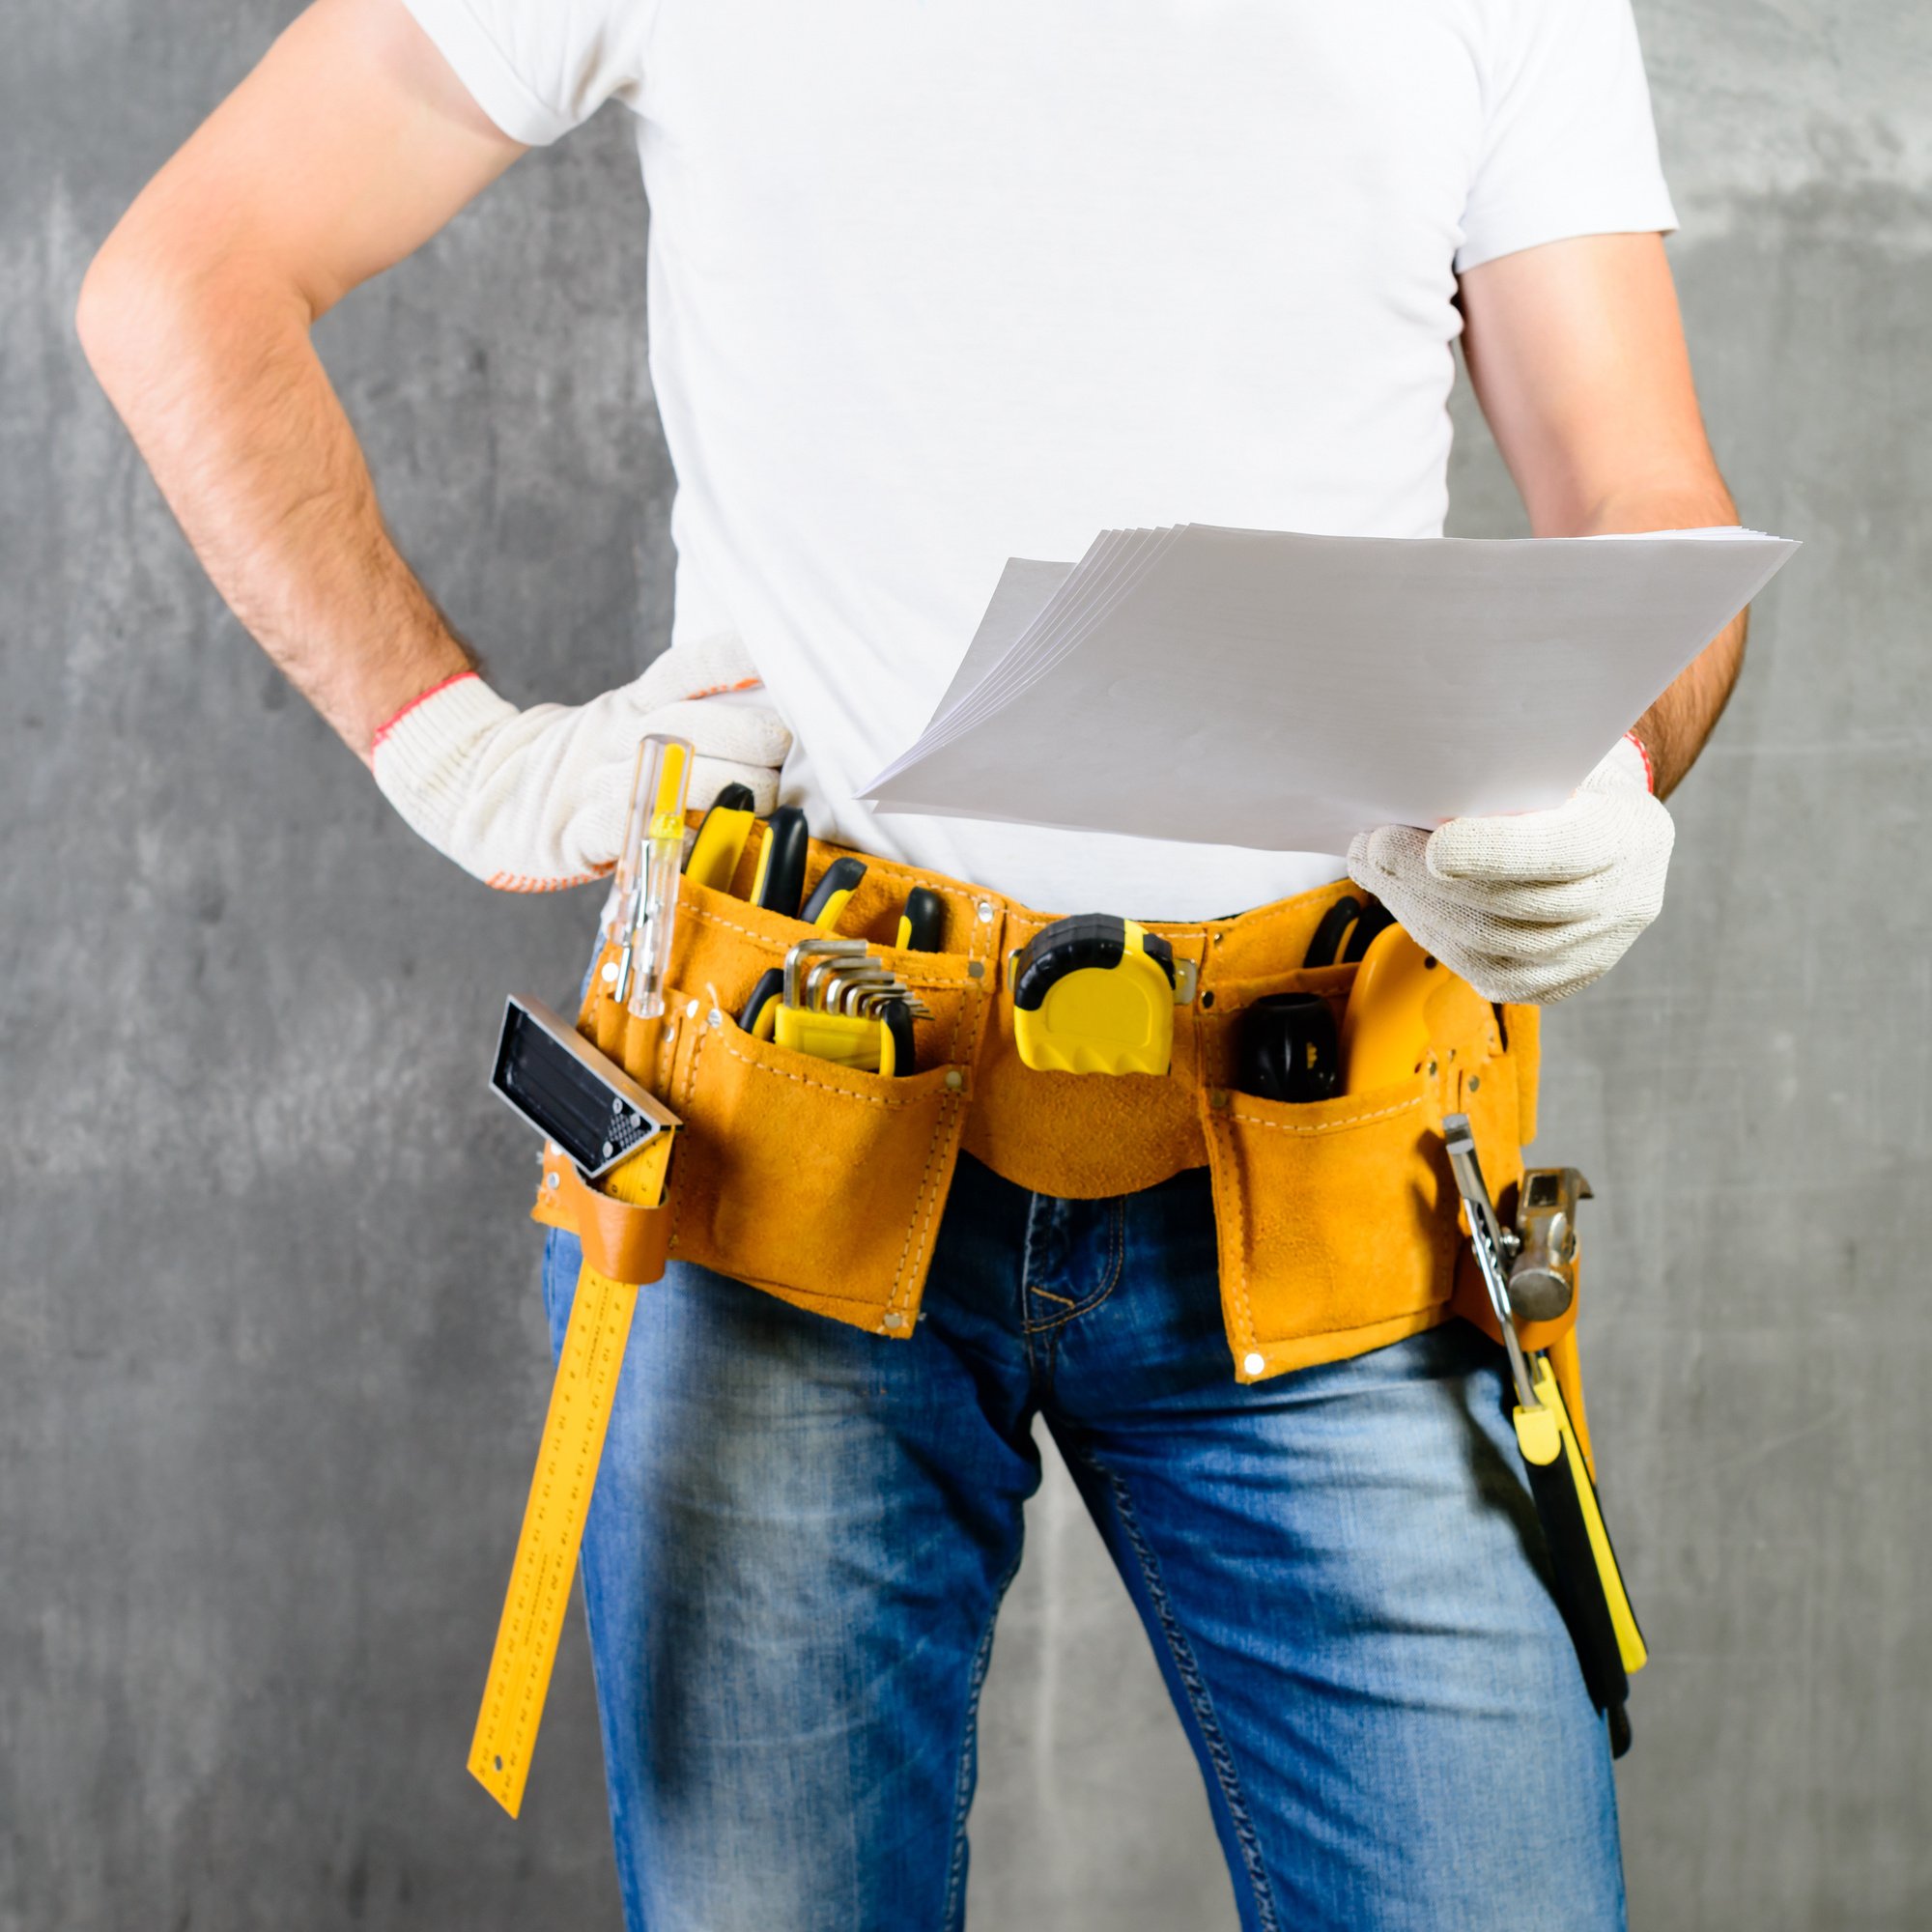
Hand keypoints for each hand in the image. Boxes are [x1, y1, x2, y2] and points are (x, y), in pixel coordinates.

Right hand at [371, 634, 791, 889]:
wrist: (486, 802)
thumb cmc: (584, 772)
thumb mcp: (627, 726)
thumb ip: (687, 720)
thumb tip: (775, 718)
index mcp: (631, 704)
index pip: (687, 668)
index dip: (734, 656)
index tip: (780, 652)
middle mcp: (615, 734)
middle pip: (687, 721)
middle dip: (747, 734)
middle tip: (789, 748)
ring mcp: (593, 781)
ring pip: (664, 773)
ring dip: (725, 783)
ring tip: (769, 796)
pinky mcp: (575, 831)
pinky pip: (627, 827)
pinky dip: (667, 830)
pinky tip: (702, 834)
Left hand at [1345, 737, 1673, 1003]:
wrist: (1619, 839)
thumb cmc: (1571, 786)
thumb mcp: (1558, 763)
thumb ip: (1510, 779)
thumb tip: (1422, 787)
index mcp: (1627, 835)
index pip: (1561, 851)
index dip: (1493, 852)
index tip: (1433, 845)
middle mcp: (1621, 902)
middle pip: (1510, 905)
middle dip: (1426, 879)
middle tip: (1371, 847)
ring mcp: (1594, 951)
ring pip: (1490, 946)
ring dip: (1416, 910)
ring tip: (1372, 871)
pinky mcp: (1559, 981)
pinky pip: (1488, 973)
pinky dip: (1435, 938)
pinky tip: (1403, 903)